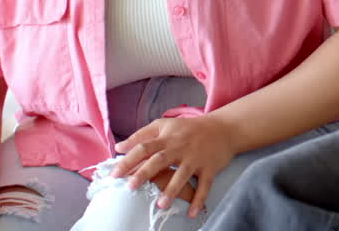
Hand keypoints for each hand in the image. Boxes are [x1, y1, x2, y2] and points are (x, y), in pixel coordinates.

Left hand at [111, 114, 235, 218]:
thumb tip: (118, 147)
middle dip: (145, 173)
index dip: (129, 160)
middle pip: (160, 160)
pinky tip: (192, 213)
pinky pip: (204, 186)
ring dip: (172, 189)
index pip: (144, 147)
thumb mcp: (164, 125)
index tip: (114, 174)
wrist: (223, 128)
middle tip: (131, 187)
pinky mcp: (210, 168)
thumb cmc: (189, 129)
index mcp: (167, 137)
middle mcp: (180, 148)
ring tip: (160, 204)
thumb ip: (141, 135)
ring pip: (182, 175)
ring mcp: (196, 158)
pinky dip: (199, 200)